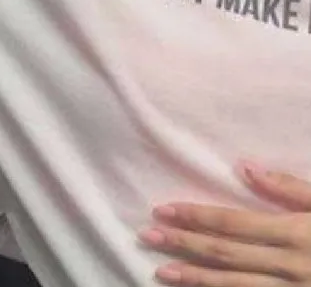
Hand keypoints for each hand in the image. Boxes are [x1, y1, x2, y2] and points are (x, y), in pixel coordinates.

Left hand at [138, 163, 310, 285]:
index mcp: (296, 233)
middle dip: (183, 244)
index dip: (196, 216)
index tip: (163, 209)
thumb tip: (245, 166)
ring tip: (161, 271)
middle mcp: (290, 268)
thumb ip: (289, 187)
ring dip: (195, 279)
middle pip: (225, 256)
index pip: (233, 224)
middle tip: (146, 235)